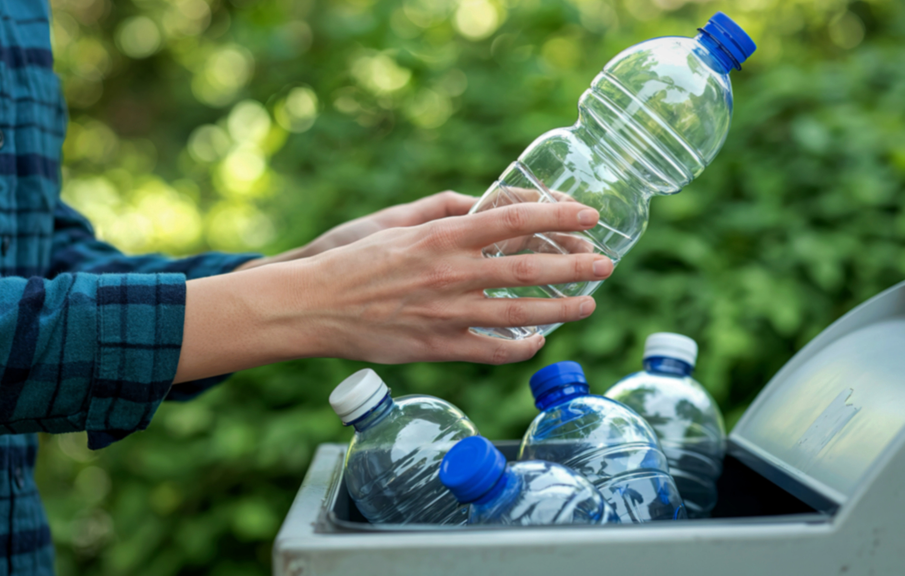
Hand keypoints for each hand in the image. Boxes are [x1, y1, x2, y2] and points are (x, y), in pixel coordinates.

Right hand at [174, 201, 613, 381]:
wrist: (314, 304)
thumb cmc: (353, 258)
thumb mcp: (396, 220)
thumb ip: (443, 209)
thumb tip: (482, 203)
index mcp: (441, 235)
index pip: (513, 219)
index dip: (558, 215)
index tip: (589, 215)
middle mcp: (451, 272)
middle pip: (529, 266)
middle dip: (576, 264)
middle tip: (607, 264)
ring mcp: (446, 312)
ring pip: (519, 313)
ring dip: (560, 309)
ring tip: (587, 304)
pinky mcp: (437, 346)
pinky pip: (491, 350)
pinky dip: (520, 347)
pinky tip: (539, 340)